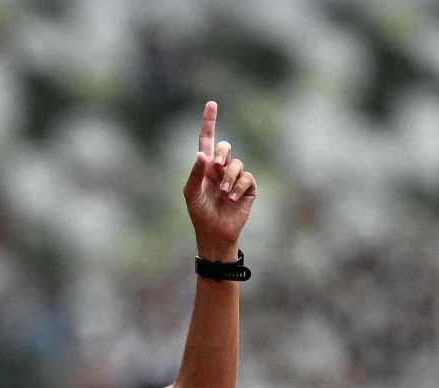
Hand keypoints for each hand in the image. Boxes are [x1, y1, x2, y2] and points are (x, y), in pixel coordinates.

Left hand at [182, 101, 256, 260]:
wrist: (214, 232)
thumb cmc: (199, 212)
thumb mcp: (191, 193)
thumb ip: (195, 173)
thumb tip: (202, 154)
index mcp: (205, 166)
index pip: (207, 139)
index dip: (209, 122)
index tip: (211, 104)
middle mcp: (221, 168)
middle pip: (225, 148)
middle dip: (222, 154)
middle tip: (216, 165)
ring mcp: (235, 177)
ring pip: (237, 164)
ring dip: (229, 177)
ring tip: (223, 193)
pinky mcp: (248, 188)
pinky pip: (247, 178)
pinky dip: (238, 187)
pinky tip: (233, 198)